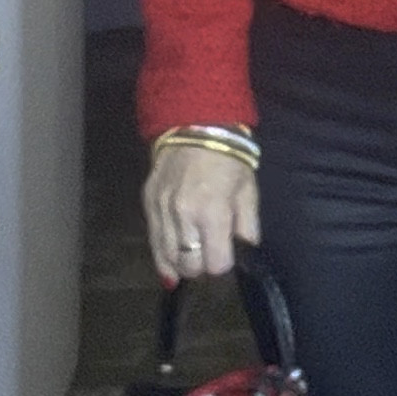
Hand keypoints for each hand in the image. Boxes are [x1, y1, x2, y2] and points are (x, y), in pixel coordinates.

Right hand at [143, 143, 259, 285]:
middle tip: (210, 256)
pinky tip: (171, 269)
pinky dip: (162, 258)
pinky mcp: (148, 204)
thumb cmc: (229, 160)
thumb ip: (247, 226)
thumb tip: (245, 252)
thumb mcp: (248, 191)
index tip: (228, 257)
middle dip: (202, 267)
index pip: (216, 263)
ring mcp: (162, 210)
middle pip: (190, 265)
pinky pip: (152, 242)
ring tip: (193, 260)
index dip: (224, 265)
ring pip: (169, 258)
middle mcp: (183, 215)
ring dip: (183, 264)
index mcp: (212, 211)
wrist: (195, 126)